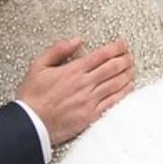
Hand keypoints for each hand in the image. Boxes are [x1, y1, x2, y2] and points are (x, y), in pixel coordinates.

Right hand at [15, 38, 133, 146]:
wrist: (30, 123)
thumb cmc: (32, 97)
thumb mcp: (37, 66)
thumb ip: (57, 50)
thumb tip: (75, 41)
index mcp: (73, 70)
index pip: (101, 55)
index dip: (116, 48)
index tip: (123, 44)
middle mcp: (84, 84)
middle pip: (112, 68)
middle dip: (125, 59)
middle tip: (130, 55)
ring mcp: (89, 100)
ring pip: (116, 84)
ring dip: (127, 74)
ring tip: (132, 68)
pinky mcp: (91, 115)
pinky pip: (112, 102)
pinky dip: (123, 93)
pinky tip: (128, 88)